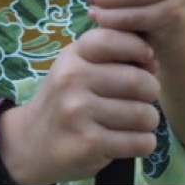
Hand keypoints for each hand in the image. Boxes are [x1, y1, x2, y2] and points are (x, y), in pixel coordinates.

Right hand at [0, 28, 160, 184]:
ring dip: (149, 121)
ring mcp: (78, 112)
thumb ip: (113, 57)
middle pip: (138, 81)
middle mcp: (72, 80)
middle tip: (144, 99)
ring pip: (144, 114)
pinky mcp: (88, 143)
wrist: (31, 142)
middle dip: (151, 92)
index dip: (138, 48)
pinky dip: (145, 143)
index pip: (112, 40)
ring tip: (137, 122)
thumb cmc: (66, 100)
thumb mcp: (79, 67)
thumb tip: (153, 61)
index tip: (147, 60)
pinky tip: (131, 140)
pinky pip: (140, 142)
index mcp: (72, 56)